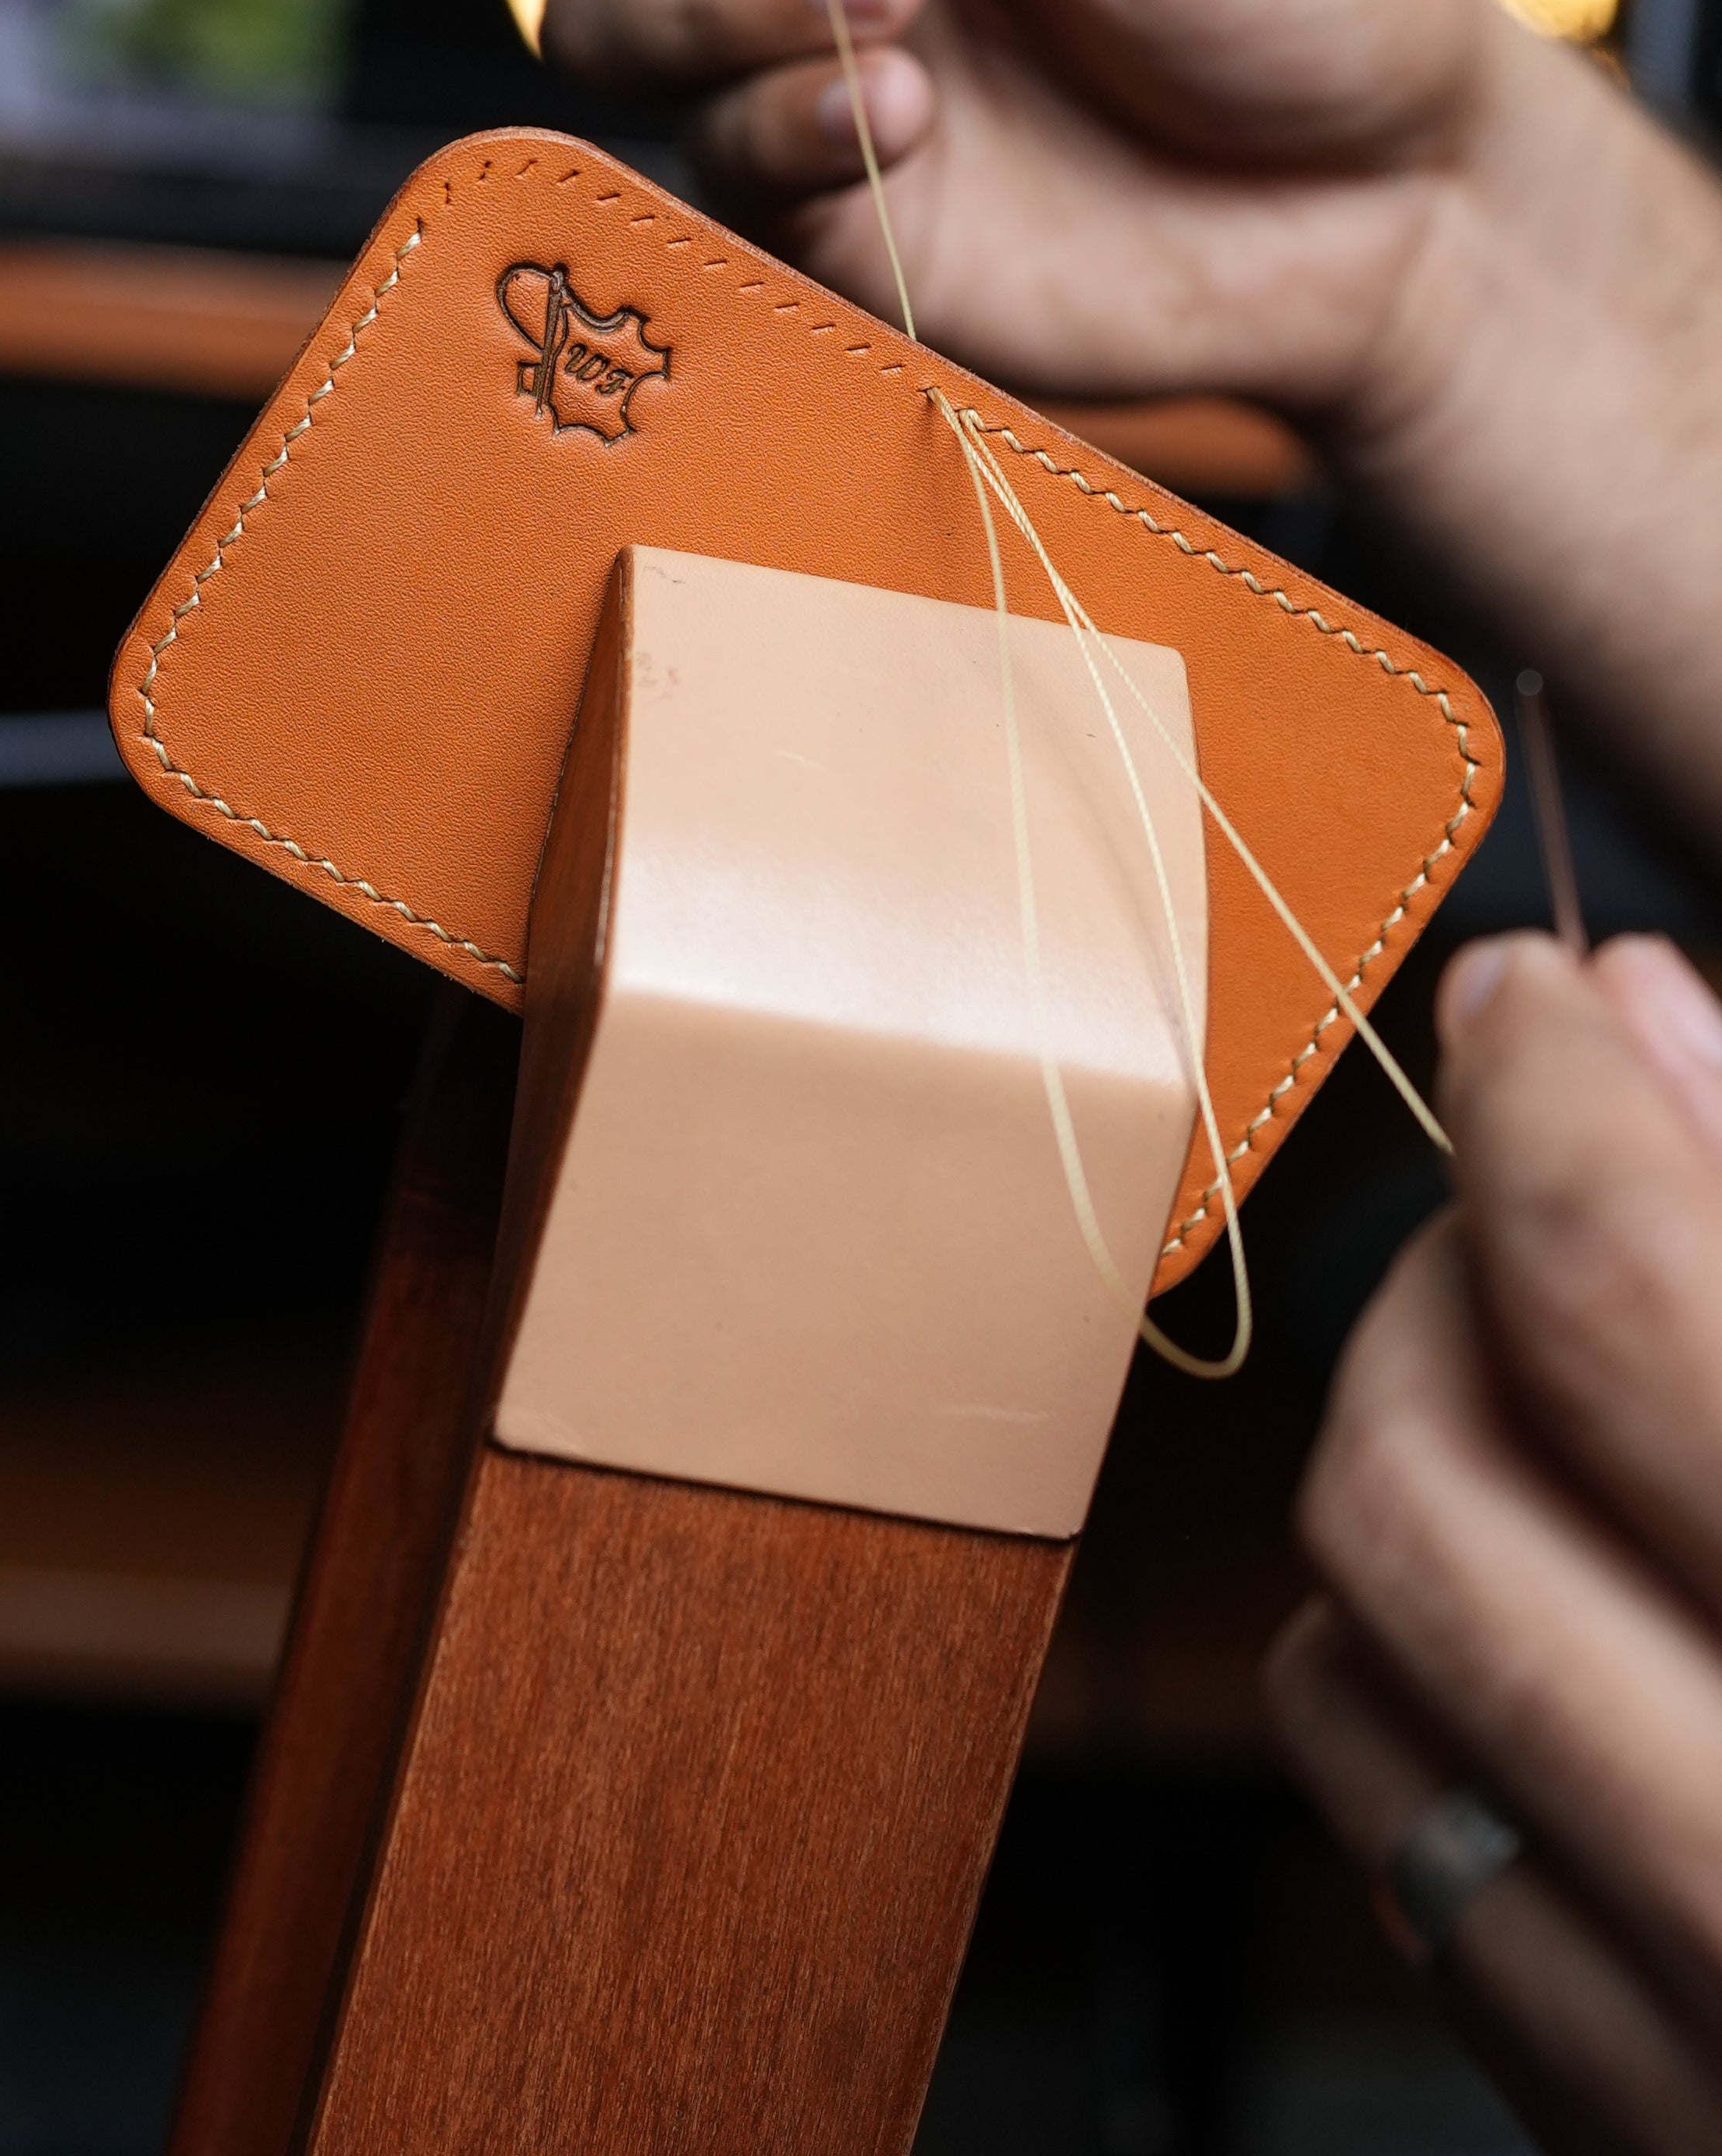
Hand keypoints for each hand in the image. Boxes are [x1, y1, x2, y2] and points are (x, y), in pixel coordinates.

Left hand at [1265, 930, 1721, 2151]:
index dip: (1548, 1094)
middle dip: (1442, 1277)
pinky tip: (1570, 1603)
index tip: (1534, 994)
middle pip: (1421, 1493)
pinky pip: (1413, 1869)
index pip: (1625, 1303)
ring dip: (1409, 1472)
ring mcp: (1713, 2073)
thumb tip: (1642, 1024)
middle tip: (1542, 1185)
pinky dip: (1430, 1685)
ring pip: (1356, 1677)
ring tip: (1545, 1376)